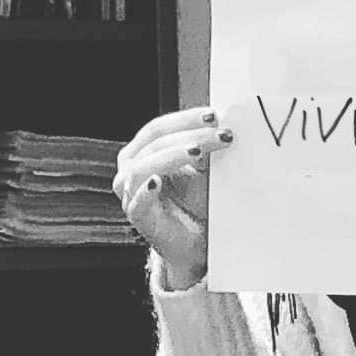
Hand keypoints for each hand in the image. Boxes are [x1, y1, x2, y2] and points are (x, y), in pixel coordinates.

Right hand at [113, 108, 234, 287]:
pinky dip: (147, 189)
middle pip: (154, 142)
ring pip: (144, 166)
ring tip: (199, 151)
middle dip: (189, 134)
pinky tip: (158, 182)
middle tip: (219, 133)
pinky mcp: (138, 217)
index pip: (159, 128)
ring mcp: (132, 194)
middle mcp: (132, 169)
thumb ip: (205, 147)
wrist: (200, 239)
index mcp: (144, 151)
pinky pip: (137, 202)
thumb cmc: (198, 200)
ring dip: (174, 155)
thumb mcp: (204, 167)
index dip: (185, 118)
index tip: (215, 115)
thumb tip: (223, 124)